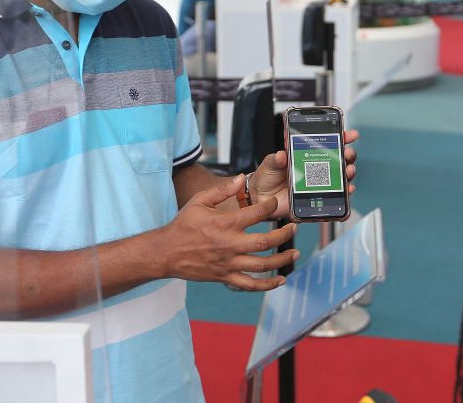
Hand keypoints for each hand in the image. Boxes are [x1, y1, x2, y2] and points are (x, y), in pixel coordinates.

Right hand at [157, 175, 298, 290]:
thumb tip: (241, 178)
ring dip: (282, 260)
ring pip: (262, 265)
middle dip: (284, 234)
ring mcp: (228, 263)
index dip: (270, 207)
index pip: (256, 213)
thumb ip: (222, 190)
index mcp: (225, 224)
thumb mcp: (199, 201)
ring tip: (295, 253)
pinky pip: (250, 284)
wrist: (166, 252)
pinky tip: (280, 280)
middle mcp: (230, 244)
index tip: (276, 204)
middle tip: (294, 228)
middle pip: (265, 241)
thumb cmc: (183, 225)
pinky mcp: (225, 277)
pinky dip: (267, 285)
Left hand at [250, 129, 358, 218]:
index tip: (350, 135)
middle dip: (348, 155)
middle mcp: (314, 168)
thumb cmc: (266, 178)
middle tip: (348, 153)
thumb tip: (282, 155)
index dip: (340, 138)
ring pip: (340, 176)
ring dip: (348, 172)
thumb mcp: (269, 163)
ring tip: (349, 170)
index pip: (326, 144)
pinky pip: (335, 195)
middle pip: (338, 159)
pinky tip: (347, 188)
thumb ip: (275, 159)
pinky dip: (345, 193)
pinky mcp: (317, 197)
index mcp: (305, 155)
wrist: (260, 198)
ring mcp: (317, 183)